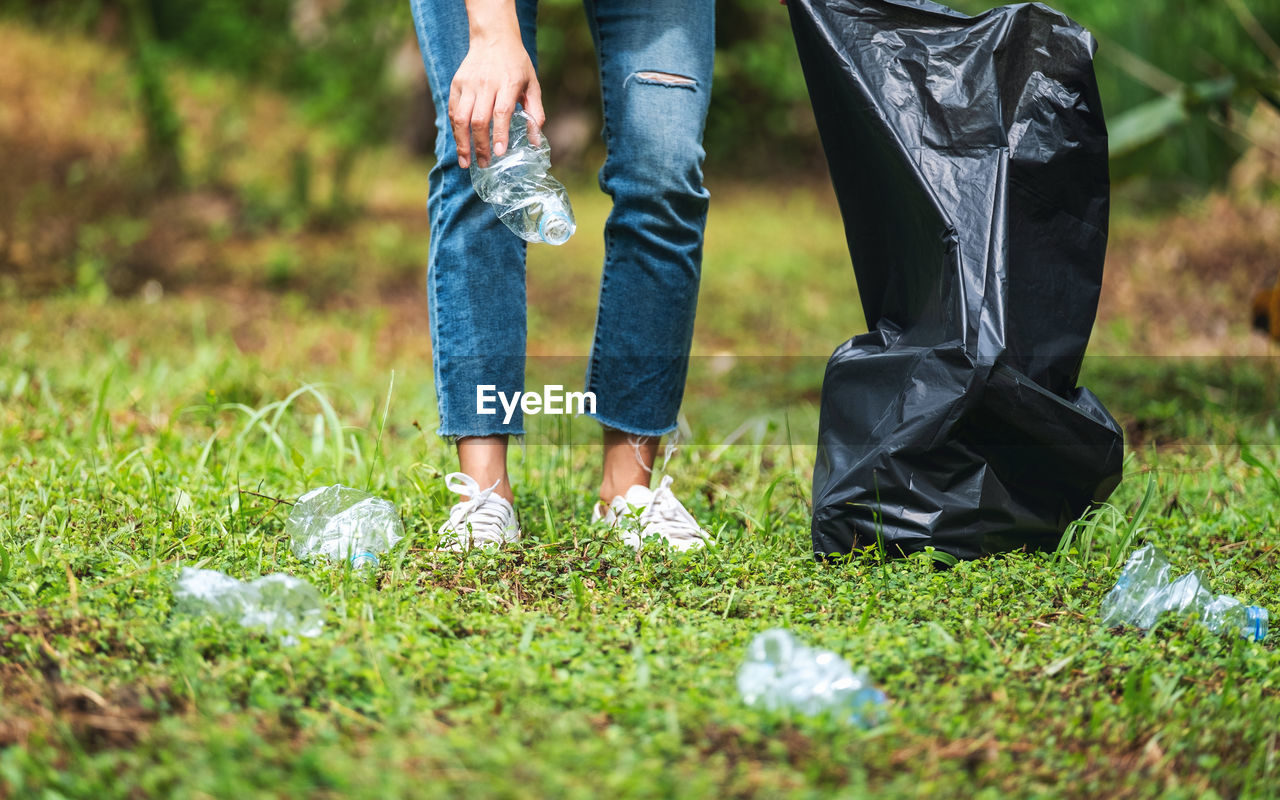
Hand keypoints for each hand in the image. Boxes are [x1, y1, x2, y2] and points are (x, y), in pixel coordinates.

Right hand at [448, 37, 544, 168]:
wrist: (494, 37)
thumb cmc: (517, 64)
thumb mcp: (533, 85)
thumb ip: (536, 113)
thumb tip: (536, 142)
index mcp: (509, 83)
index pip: (501, 112)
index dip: (499, 134)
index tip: (499, 154)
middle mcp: (486, 83)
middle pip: (479, 120)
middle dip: (480, 146)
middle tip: (484, 164)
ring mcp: (469, 83)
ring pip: (461, 118)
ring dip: (462, 143)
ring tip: (466, 162)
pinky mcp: (457, 84)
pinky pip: (453, 111)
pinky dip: (456, 130)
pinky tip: (461, 144)